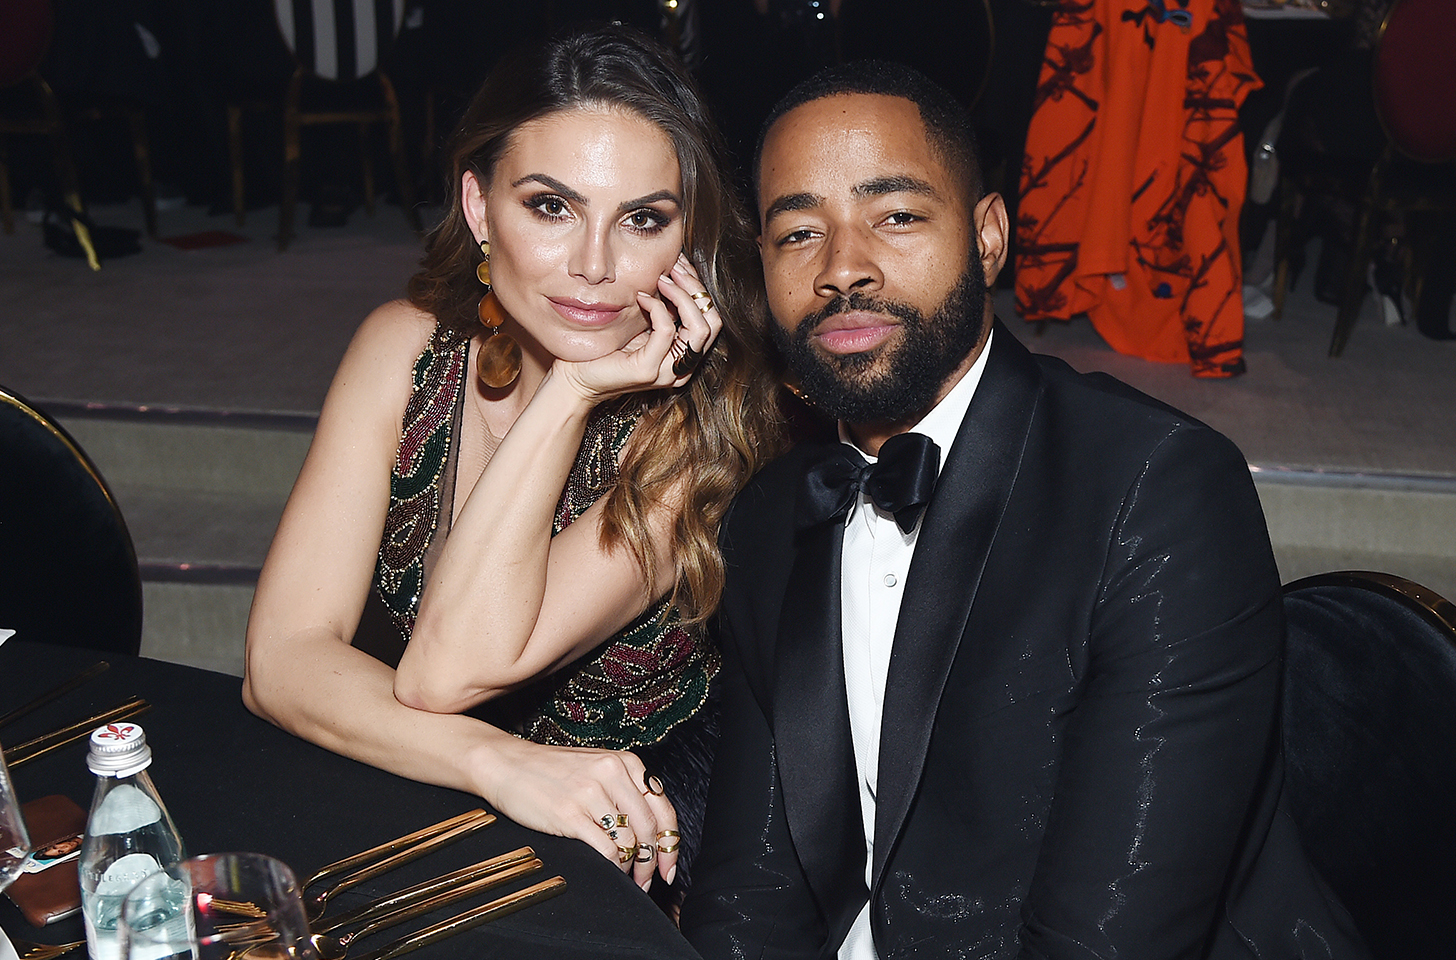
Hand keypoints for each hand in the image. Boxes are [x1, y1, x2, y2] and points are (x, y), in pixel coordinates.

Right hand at [474, 736, 680, 890]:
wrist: (508, 764)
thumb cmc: (551, 770)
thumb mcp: (597, 767)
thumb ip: (625, 790)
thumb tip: (651, 831)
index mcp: (625, 763)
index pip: (662, 809)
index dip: (670, 844)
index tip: (668, 866)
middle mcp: (612, 774)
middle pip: (649, 829)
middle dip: (652, 862)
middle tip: (647, 880)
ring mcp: (591, 793)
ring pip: (629, 841)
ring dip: (631, 867)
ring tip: (627, 877)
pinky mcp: (570, 814)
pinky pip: (605, 848)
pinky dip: (613, 865)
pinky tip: (609, 870)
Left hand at [557, 254, 722, 403]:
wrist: (577, 378)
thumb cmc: (605, 349)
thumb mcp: (641, 323)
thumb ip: (661, 307)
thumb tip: (672, 272)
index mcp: (684, 356)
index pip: (710, 317)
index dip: (698, 288)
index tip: (680, 264)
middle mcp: (682, 367)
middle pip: (713, 321)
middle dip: (696, 288)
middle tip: (675, 266)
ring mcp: (668, 372)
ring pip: (699, 327)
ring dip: (682, 295)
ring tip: (662, 278)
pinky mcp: (648, 370)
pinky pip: (666, 330)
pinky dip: (657, 307)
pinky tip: (640, 297)